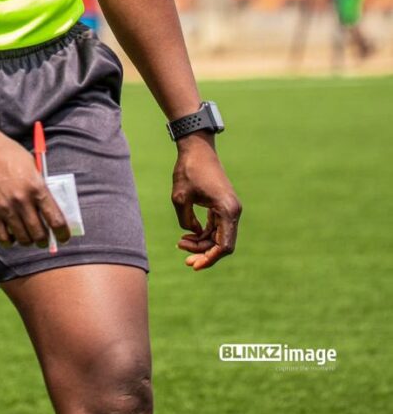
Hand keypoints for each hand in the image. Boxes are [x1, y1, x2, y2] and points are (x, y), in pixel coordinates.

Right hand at [0, 124, 69, 247]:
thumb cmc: (8, 153)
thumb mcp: (32, 166)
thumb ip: (40, 186)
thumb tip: (48, 208)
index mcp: (37, 187)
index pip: (55, 219)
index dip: (62, 233)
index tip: (63, 238)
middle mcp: (22, 200)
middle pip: (39, 233)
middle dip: (44, 240)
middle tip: (44, 239)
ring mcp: (5, 207)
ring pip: (22, 238)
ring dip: (28, 241)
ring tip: (28, 238)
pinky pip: (2, 236)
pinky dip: (9, 241)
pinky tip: (11, 237)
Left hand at [171, 134, 241, 270]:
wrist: (196, 148)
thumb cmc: (188, 170)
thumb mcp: (180, 198)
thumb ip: (186, 221)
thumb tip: (193, 234)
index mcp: (227, 210)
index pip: (223, 245)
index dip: (209, 258)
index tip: (193, 265)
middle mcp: (233, 211)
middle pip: (222, 244)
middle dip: (204, 253)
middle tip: (186, 260)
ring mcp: (229, 208)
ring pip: (218, 237)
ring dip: (202, 244)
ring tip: (181, 244)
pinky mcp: (223, 205)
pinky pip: (216, 227)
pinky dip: (203, 234)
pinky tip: (187, 236)